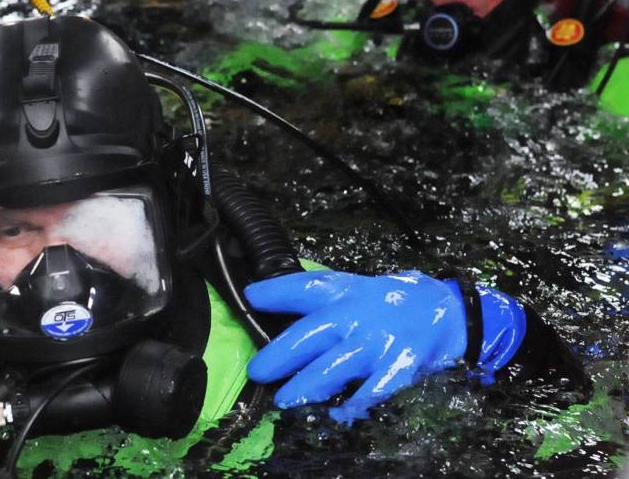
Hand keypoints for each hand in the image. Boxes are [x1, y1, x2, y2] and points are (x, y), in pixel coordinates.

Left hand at [245, 270, 467, 422]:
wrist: (449, 312)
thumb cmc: (392, 302)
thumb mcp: (357, 289)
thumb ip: (320, 297)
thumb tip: (267, 299)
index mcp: (345, 292)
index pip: (306, 287)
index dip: (277, 291)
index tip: (250, 297)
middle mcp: (358, 315)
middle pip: (311, 334)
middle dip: (281, 354)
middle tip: (257, 371)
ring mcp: (378, 342)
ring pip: (335, 366)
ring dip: (308, 384)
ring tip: (285, 399)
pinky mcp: (400, 365)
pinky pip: (374, 388)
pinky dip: (356, 402)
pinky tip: (339, 412)